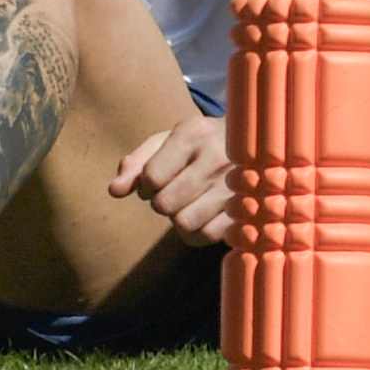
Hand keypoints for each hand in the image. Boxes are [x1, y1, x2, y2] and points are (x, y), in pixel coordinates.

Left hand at [109, 114, 236, 244]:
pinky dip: (198, 231)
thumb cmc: (199, 145)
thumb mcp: (167, 143)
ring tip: (190, 203)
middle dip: (161, 202)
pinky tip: (205, 215)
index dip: (145, 186)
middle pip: (165, 204)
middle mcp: (217, 157)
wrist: (255, 146)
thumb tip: (114, 190)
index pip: (151, 177)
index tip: (155, 182)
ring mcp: (236, 185)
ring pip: (185, 223)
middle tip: (174, 192)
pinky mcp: (247, 210)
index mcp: (193, 133)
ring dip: (180, 218)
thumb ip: (136, 164)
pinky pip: (206, 236)